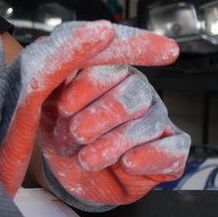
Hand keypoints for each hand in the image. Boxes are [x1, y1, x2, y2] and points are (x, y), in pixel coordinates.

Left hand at [39, 56, 191, 209]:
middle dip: (100, 117)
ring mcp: (157, 119)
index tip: (64, 108)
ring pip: (150, 122)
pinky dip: (150, 156)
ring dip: (116, 143)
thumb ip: (47, 73)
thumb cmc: (61, 133)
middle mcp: (138, 90)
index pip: (110, 64)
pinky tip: (127, 163)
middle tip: (75, 135)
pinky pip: (173, 149)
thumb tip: (45, 41)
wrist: (70, 175)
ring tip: (87, 160)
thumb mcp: (44, 104)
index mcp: (110, 70)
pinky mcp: (171, 151)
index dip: (88, 86)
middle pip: (132, 93)